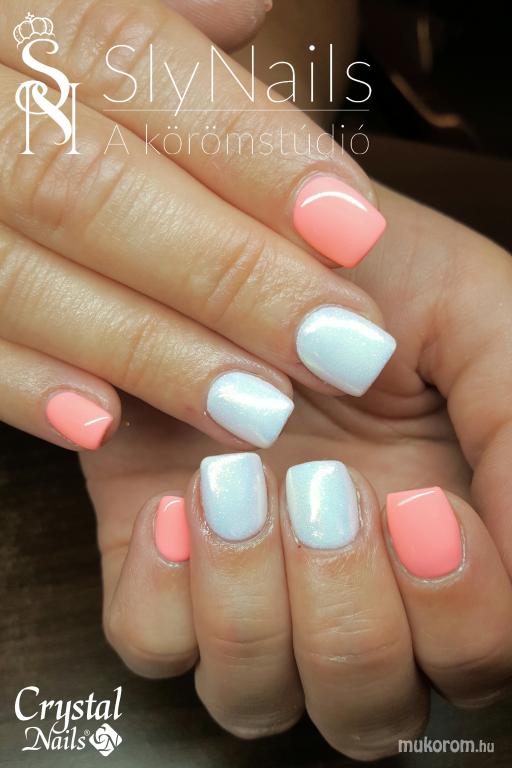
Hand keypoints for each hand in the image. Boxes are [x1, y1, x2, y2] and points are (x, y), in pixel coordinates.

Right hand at [0, 0, 390, 452]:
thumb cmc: (32, 69)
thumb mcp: (75, 4)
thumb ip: (156, 17)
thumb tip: (248, 9)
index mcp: (22, 17)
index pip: (140, 64)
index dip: (254, 150)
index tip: (352, 229)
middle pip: (95, 188)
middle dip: (228, 275)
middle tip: (337, 347)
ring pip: (26, 282)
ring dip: (151, 352)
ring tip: (259, 409)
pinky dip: (25, 386)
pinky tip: (107, 424)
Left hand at [82, 183, 511, 758]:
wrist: (249, 241)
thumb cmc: (370, 277)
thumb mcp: (474, 319)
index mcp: (438, 543)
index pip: (474, 653)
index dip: (458, 611)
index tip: (423, 508)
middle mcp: (347, 583)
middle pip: (366, 706)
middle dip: (351, 619)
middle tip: (328, 491)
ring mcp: (248, 579)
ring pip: (254, 697)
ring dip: (251, 610)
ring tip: (239, 482)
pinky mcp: (157, 559)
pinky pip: (153, 643)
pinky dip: (162, 596)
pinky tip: (177, 503)